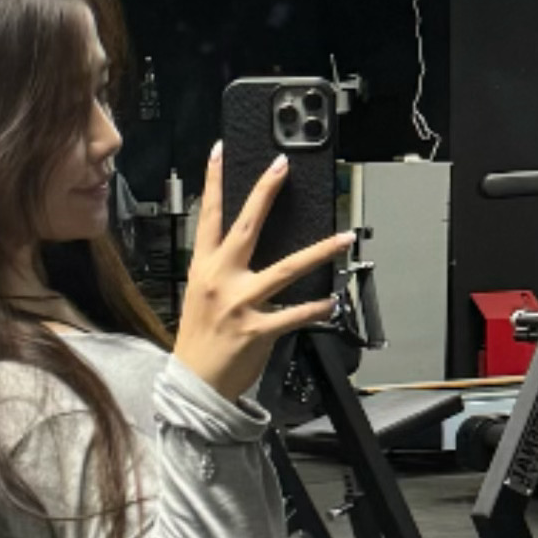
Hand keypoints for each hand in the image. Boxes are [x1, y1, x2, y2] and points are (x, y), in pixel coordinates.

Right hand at [173, 140, 354, 402]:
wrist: (193, 384)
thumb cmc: (199, 340)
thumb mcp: (201, 295)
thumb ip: (223, 270)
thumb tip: (250, 247)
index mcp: (203, 268)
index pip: (207, 216)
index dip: (212, 182)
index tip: (220, 153)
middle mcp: (221, 279)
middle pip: (246, 227)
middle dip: (264, 193)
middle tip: (281, 167)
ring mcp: (239, 303)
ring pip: (286, 268)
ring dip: (319, 251)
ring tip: (344, 237)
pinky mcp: (257, 329)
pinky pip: (295, 313)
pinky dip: (316, 308)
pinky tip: (332, 301)